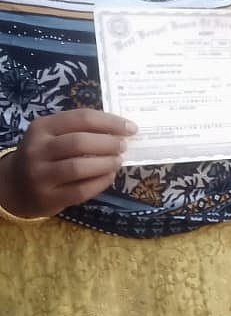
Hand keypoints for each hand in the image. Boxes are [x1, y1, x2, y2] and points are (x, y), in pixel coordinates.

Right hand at [0, 109, 133, 217]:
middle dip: (108, 143)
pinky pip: (81, 190)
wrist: (14, 186)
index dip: (110, 122)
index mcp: (42, 127)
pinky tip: (109, 176)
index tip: (130, 128)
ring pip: (79, 167)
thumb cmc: (43, 155)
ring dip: (106, 163)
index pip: (81, 118)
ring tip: (118, 161)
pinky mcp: (48, 197)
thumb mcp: (52, 135)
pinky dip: (101, 182)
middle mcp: (37, 149)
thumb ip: (80, 129)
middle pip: (80, 142)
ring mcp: (40, 175)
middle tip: (123, 146)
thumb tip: (121, 129)